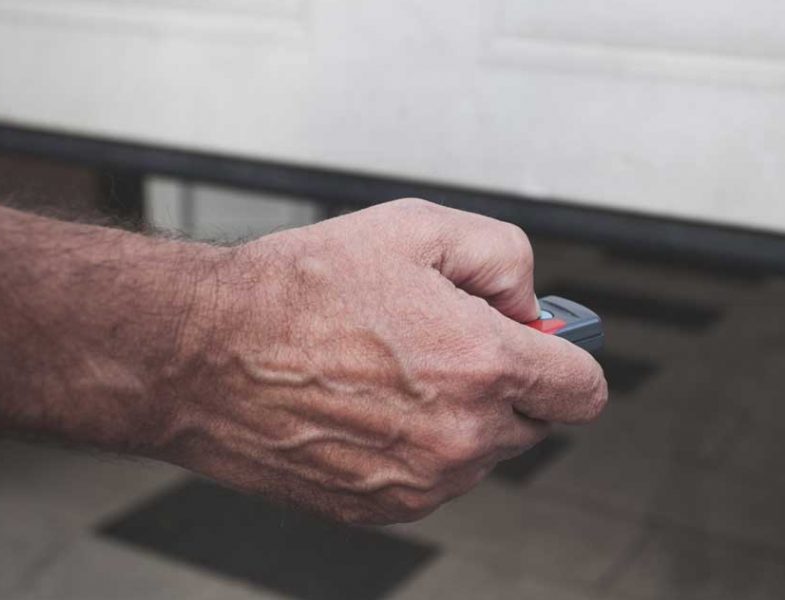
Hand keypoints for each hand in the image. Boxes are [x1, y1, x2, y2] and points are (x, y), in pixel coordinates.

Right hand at [155, 199, 607, 523]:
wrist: (201, 354)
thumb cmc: (296, 290)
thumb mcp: (416, 229)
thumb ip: (503, 259)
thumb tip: (530, 304)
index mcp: (482, 366)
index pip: (583, 391)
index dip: (568, 360)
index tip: (546, 347)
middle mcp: (460, 437)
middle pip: (533, 421)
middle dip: (505, 382)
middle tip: (444, 341)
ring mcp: (421, 482)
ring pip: (480, 451)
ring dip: (458, 415)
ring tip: (390, 368)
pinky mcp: (383, 509)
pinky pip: (433, 478)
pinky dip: (417, 445)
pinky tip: (366, 404)